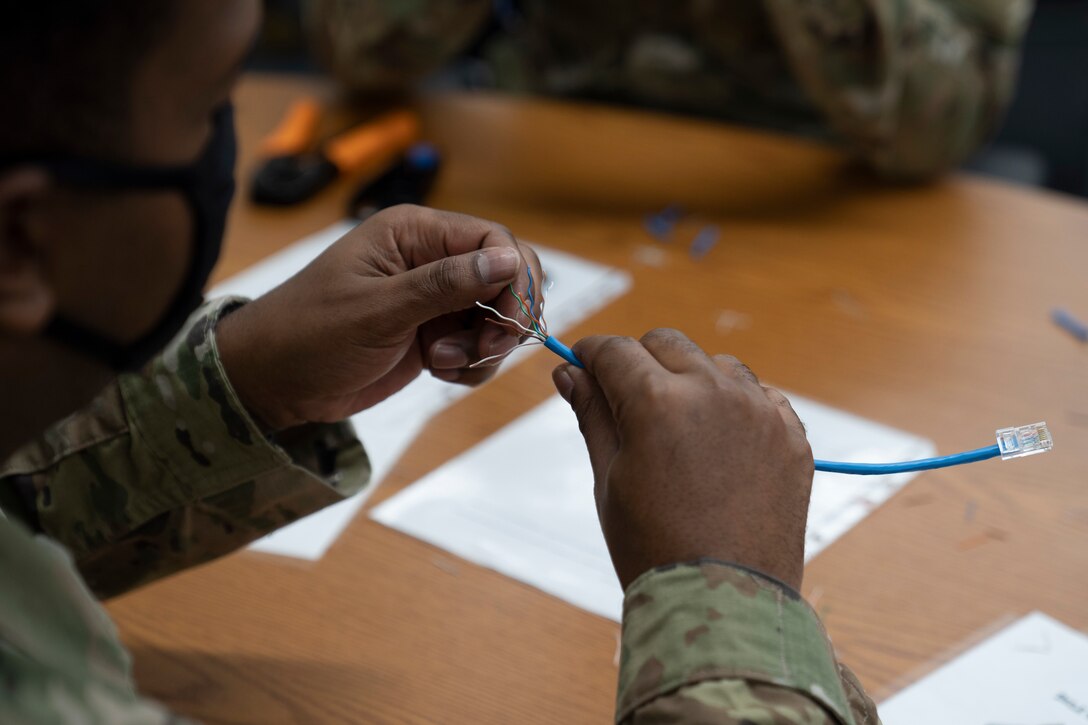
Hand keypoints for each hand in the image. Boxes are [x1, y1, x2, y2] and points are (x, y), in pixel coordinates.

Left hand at [217, 205, 541, 429]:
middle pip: (506, 276)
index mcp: (413, 233)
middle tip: (485, 349)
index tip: (507, 323)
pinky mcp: (434, 333)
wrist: (274, 383)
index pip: (493, 240)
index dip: (513, 279)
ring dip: (484, 347)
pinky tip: (438, 372)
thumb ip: (445, 284)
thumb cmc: (310, 336)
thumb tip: (508, 260)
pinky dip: (472, 365)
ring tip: (441, 362)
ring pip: (497, 316)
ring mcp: (434, 299)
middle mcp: (429, 259)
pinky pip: (480, 345)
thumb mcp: (378, 310)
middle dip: (505, 317)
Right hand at [551, 329, 812, 590]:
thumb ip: (592, 415)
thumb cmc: (653, 547)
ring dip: (692, 379)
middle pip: (667, 344)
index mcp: (657, 402)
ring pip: (718, 364)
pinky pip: (761, 396)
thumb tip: (570, 373)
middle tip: (626, 397)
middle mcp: (713, 393)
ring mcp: (760, 412)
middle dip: (640, 360)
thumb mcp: (609, 478)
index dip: (592, 354)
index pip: (615, 351)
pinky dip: (736, 406)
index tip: (583, 365)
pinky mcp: (791, 436)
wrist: (723, 603)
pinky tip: (720, 441)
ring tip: (679, 426)